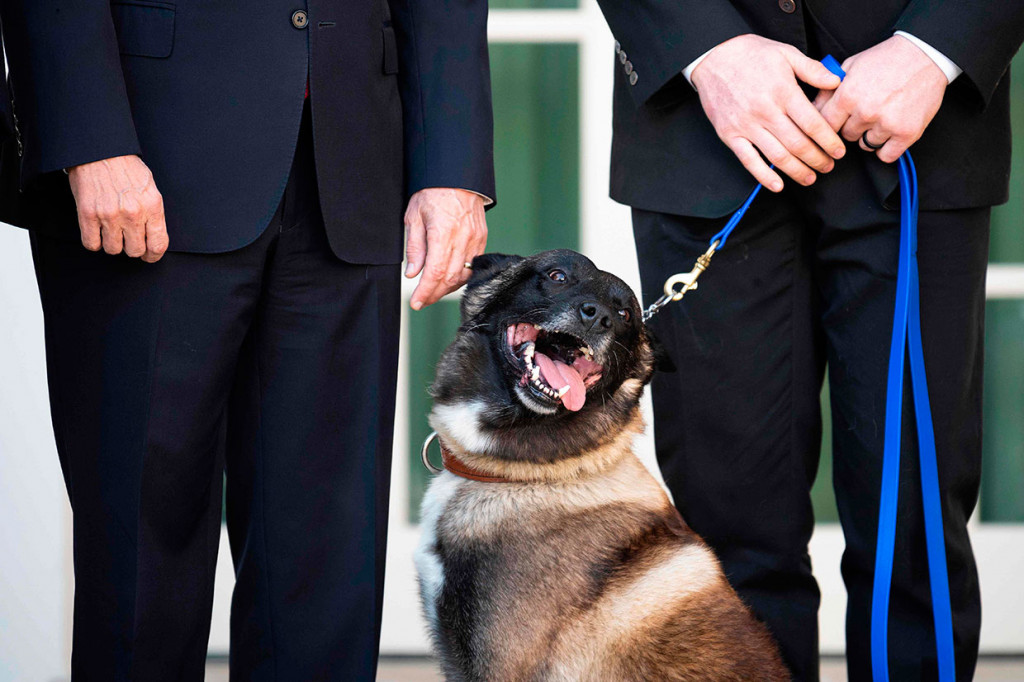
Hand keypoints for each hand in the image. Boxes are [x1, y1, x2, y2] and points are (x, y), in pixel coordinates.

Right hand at [67, 155, 167, 261]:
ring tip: (111, 230)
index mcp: (152, 206)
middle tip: (128, 238)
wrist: (99, 151)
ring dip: (112, 244)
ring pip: (113, 250)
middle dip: (132, 247)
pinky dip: (94, 241)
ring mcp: (109, 215)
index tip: (149, 256)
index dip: (153, 255)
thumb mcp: (149, 188)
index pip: (158, 245)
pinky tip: (97, 230)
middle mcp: (133, 213)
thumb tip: (153, 237)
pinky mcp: (88, 215)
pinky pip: (91, 244)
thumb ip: (153, 213)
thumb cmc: (125, 168)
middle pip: (135, 251)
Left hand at [404, 188, 487, 309]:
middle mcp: (462, 238)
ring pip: (463, 275)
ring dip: (447, 288)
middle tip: (422, 301)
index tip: (417, 302)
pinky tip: (448, 279)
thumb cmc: (432, 192)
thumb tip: (413, 273)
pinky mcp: (482, 238)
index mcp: (443, 232)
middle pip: (450, 278)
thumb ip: (415, 247)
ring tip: (433, 292)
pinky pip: (472, 265)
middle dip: (435, 294)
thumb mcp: (414, 216)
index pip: (436, 272)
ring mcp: (475, 239)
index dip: (426, 291)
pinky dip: (460, 276)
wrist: (457, 175)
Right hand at [690, 34, 844, 190]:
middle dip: (817, 159)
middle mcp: (766, 111)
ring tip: (810, 177)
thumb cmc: (751, 55)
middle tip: (828, 166)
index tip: (838, 151)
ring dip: (797, 171)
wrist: (713, 57)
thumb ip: (813, 69)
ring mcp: (746, 126)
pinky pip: (749, 161)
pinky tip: (778, 185)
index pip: (813, 124)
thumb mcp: (786, 53)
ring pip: (778, 156)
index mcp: (783, 92)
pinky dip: (764, 176)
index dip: (829, 141)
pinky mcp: (730, 135)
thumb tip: (836, 82)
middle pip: (798, 144)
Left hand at [814, 35, 947, 162]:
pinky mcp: (906, 133)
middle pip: (846, 136)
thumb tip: (810, 110)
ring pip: (866, 145)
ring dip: (871, 136)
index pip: (825, 125)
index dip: (830, 124)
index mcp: (848, 96)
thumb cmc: (887, 59)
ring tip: (882, 116)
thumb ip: (828, 89)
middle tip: (866, 112)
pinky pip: (886, 155)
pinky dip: (887, 148)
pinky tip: (890, 133)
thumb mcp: (851, 66)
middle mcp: (865, 112)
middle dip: (852, 126)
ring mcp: (886, 124)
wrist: (926, 54)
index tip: (836, 122)